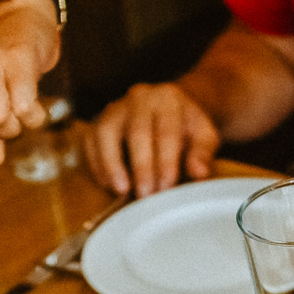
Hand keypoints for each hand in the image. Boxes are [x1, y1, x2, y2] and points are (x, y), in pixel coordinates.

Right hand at [83, 82, 219, 198]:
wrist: (169, 112)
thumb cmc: (186, 128)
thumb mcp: (204, 136)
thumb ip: (203, 153)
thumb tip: (199, 173)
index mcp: (168, 98)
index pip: (166, 131)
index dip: (165, 161)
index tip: (166, 187)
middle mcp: (139, 98)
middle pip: (136, 132)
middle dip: (141, 167)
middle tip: (146, 195)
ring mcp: (115, 108)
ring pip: (105, 132)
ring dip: (111, 164)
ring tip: (122, 190)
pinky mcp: (98, 121)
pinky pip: (90, 141)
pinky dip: (97, 164)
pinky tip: (108, 184)